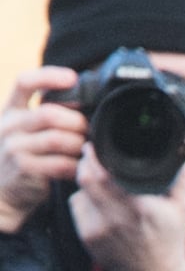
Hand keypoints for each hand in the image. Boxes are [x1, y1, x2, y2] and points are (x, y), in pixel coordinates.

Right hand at [0, 68, 86, 230]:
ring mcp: (15, 148)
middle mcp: (10, 125)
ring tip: (85, 150)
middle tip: (89, 131)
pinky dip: (76, 165)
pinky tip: (80, 167)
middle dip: (76, 121)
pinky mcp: (26, 169)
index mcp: (10, 110)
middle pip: (50, 114)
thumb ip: (43, 117)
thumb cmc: (22, 158)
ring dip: (79, 144)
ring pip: (58, 139)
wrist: (1, 193)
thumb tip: (80, 104)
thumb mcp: (23, 131)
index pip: (25, 82)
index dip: (49, 76)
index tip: (73, 78)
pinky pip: (61, 164)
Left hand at [69, 149, 184, 270]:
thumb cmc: (171, 240)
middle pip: (85, 177)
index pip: (102, 172)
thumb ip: (181, 176)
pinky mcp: (88, 238)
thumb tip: (181, 147)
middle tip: (91, 155)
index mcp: (139, 207)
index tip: (96, 145)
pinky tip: (100, 205)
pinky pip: (78, 207)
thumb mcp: (184, 207)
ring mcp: (99, 230)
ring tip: (100, 183)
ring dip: (86, 183)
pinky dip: (85, 201)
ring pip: (79, 191)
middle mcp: (116, 218)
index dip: (95, 155)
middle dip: (86, 162)